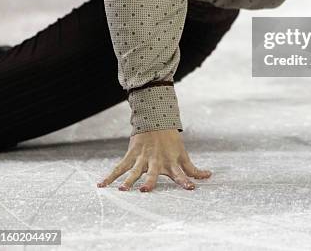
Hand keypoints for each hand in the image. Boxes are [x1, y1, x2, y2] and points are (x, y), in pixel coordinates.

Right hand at [96, 129, 211, 191]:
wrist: (156, 121)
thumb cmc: (171, 143)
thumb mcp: (183, 155)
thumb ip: (193, 170)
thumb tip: (209, 176)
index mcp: (171, 163)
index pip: (181, 174)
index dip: (185, 181)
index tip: (190, 188)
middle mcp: (156, 162)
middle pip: (152, 174)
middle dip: (149, 181)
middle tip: (145, 190)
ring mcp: (143, 159)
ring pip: (134, 171)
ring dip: (128, 180)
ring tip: (122, 189)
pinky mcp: (132, 155)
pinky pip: (119, 167)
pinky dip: (110, 176)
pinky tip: (101, 185)